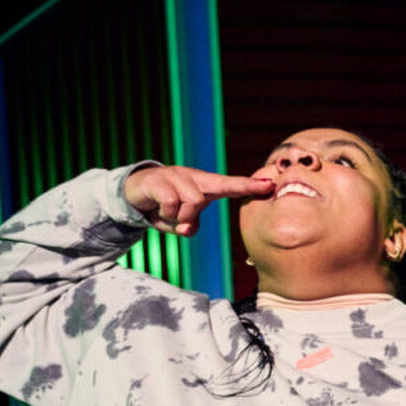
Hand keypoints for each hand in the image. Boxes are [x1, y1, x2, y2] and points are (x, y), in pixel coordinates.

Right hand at [122, 165, 272, 235]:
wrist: (134, 192)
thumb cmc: (166, 207)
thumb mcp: (181, 221)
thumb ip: (190, 226)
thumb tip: (189, 229)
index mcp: (204, 186)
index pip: (231, 184)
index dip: (250, 186)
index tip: (270, 185)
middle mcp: (194, 177)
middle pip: (217, 189)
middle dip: (211, 206)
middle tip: (184, 221)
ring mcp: (177, 176)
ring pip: (193, 202)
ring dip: (181, 216)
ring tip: (168, 215)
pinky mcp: (159, 180)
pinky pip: (172, 204)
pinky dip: (166, 216)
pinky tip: (157, 211)